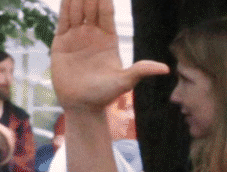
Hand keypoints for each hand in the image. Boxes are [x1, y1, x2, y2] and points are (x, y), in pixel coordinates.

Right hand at [51, 0, 166, 112]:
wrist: (82, 106)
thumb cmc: (104, 95)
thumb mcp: (124, 82)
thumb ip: (141, 71)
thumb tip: (165, 69)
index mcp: (109, 39)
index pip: (106, 13)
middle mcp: (93, 34)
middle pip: (91, 8)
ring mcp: (77, 36)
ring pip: (77, 11)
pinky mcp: (62, 42)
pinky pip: (63, 20)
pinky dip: (64, 8)